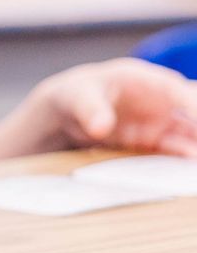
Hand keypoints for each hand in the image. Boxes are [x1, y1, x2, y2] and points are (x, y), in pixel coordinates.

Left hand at [33, 59, 196, 155]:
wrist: (68, 111)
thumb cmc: (76, 94)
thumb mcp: (79, 97)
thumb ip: (91, 110)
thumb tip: (100, 128)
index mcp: (145, 80)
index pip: (178, 91)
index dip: (193, 106)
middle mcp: (159, 101)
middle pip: (191, 114)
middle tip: (196, 153)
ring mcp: (158, 121)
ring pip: (188, 134)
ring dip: (194, 148)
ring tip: (193, 168)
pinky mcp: (153, 141)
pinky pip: (174, 150)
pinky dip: (183, 159)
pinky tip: (187, 172)